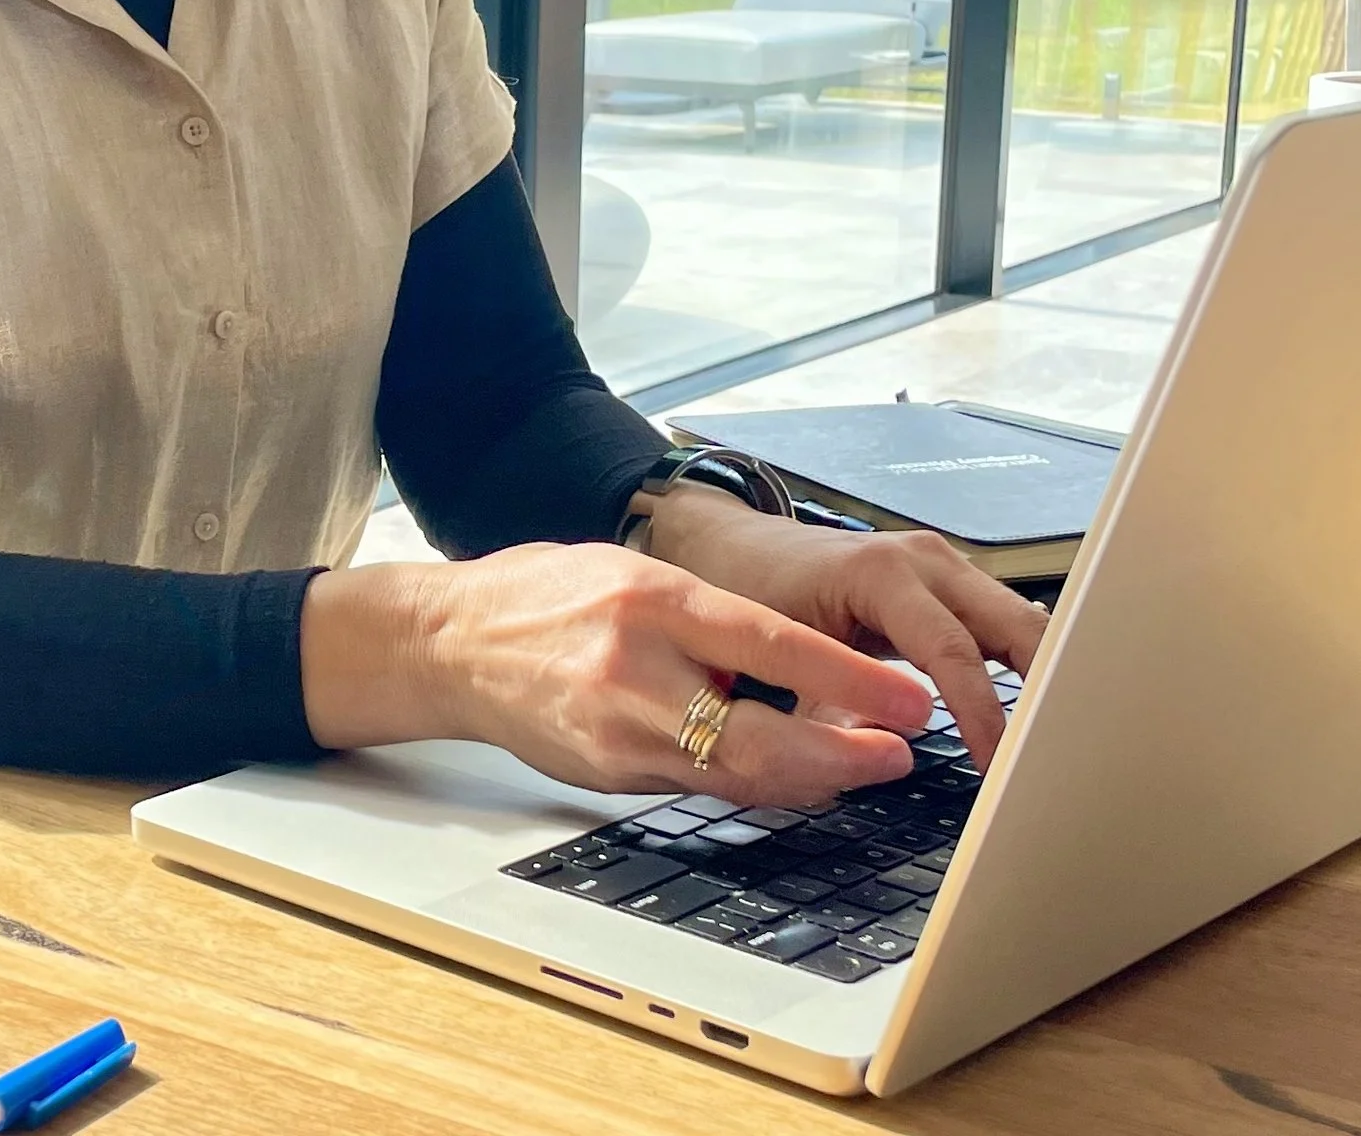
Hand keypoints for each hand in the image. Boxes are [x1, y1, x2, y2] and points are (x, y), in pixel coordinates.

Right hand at [300, 541, 934, 808]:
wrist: (451, 643)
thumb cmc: (545, 596)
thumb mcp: (635, 573)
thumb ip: (712, 616)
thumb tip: (806, 659)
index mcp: (649, 602)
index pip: (770, 646)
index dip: (850, 682)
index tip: (909, 702)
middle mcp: (634, 673)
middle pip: (759, 740)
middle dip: (844, 755)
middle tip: (901, 752)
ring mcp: (618, 734)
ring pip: (736, 777)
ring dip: (812, 779)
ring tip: (866, 764)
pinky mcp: (609, 775)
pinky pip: (700, 786)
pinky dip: (755, 784)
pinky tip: (797, 778)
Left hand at [646, 485, 1050, 768]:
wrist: (742, 548)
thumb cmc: (754, 593)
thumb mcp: (782, 652)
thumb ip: (833, 702)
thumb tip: (890, 752)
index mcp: (881, 572)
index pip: (953, 649)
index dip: (982, 711)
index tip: (999, 764)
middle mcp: (923, 560)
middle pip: (1013, 624)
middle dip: (1045, 687)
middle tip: (1058, 754)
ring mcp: (942, 566)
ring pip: (1020, 620)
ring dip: (1045, 675)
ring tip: (1061, 741)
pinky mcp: (948, 584)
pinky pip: (1001, 623)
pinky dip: (1025, 663)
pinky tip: (1042, 708)